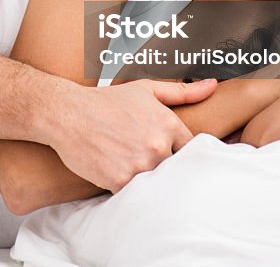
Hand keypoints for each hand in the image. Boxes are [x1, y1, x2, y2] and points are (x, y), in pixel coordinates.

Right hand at [47, 79, 215, 192]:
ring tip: (136, 174)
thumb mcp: (145, 89)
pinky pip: (135, 195)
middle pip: (176, 171)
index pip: (192, 152)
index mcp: (168, 124)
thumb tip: (213, 84)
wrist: (66, 113)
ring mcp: (140, 164)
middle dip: (167, 171)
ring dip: (151, 184)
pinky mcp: (120, 180)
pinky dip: (131, 192)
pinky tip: (122, 181)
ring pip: (158, 185)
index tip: (170, 158)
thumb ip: (182, 91)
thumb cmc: (105, 101)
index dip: (181, 156)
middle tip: (152, 167)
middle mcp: (158, 145)